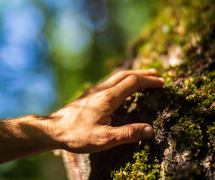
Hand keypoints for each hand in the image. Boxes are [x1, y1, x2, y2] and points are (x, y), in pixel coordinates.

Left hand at [45, 69, 163, 152]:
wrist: (52, 129)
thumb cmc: (76, 135)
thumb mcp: (103, 139)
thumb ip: (127, 134)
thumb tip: (150, 130)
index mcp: (108, 98)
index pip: (133, 82)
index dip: (149, 81)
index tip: (162, 82)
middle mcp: (102, 90)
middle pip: (126, 75)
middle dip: (143, 74)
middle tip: (157, 75)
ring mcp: (94, 91)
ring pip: (117, 76)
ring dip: (133, 75)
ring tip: (144, 77)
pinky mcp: (89, 95)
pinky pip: (109, 81)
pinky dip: (122, 79)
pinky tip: (121, 87)